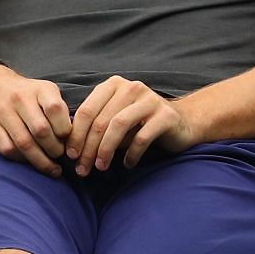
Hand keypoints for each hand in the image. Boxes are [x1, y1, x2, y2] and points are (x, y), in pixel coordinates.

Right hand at [0, 65, 71, 177]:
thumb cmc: (27, 94)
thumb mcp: (46, 92)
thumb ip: (60, 112)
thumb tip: (75, 139)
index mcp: (40, 89)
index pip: (55, 109)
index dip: (65, 129)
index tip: (69, 140)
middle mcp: (20, 98)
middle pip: (41, 131)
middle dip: (55, 149)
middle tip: (61, 156)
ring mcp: (2, 112)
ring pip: (24, 144)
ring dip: (41, 161)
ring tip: (52, 169)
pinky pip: (8, 149)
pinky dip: (23, 160)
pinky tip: (31, 161)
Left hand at [65, 76, 198, 174]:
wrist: (183, 122)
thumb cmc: (142, 124)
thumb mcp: (116, 119)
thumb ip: (96, 126)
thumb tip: (71, 149)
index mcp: (113, 85)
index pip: (87, 111)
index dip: (76, 135)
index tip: (71, 156)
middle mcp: (131, 87)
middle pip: (101, 120)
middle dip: (88, 148)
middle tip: (83, 169)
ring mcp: (149, 99)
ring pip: (118, 126)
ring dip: (106, 150)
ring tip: (101, 167)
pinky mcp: (165, 116)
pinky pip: (141, 137)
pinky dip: (130, 154)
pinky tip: (127, 164)